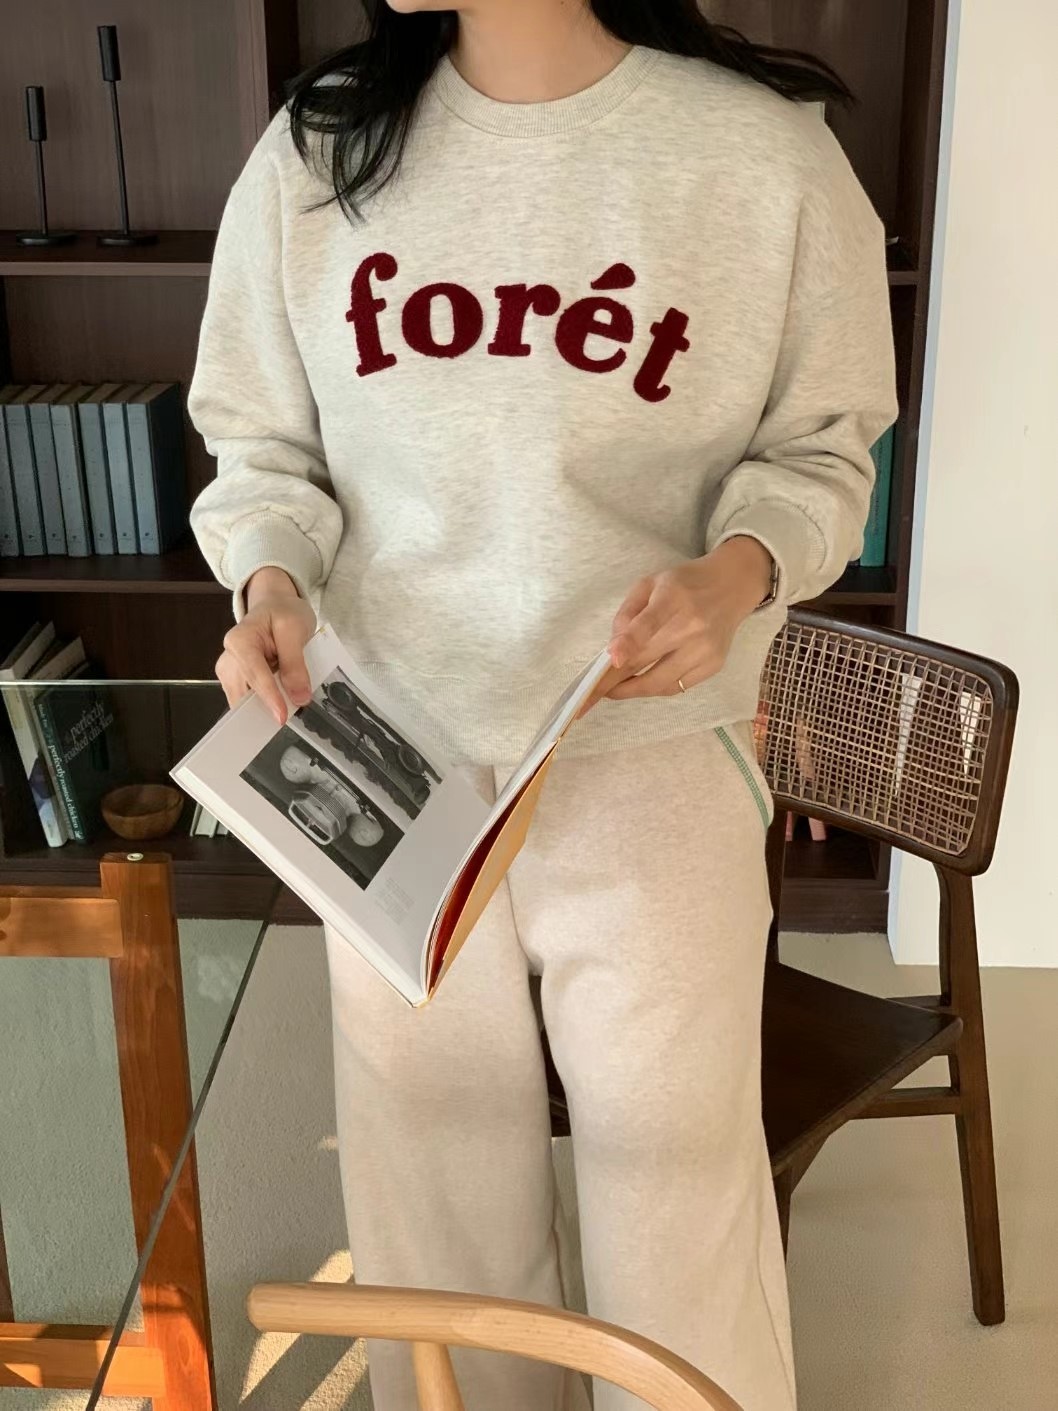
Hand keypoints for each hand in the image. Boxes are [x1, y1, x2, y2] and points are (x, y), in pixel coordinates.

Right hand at [215, 567, 316, 723]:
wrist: (275, 605)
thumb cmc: (283, 612)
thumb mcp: (295, 629)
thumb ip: (295, 664)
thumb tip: (299, 697)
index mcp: (239, 640)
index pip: (255, 675)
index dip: (269, 697)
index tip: (281, 717)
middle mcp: (229, 658)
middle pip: (246, 692)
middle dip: (266, 708)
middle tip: (290, 721)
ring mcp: (230, 672)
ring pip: (245, 701)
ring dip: (265, 709)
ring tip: (289, 714)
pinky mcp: (237, 680)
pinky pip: (249, 699)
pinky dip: (264, 704)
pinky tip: (280, 707)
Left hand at [606, 537, 773, 700]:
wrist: (731, 587)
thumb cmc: (683, 584)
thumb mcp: (650, 584)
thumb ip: (628, 612)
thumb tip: (613, 648)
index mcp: (673, 597)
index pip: (650, 622)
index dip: (630, 642)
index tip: (612, 659)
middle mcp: (693, 625)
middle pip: (648, 659)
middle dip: (613, 681)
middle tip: (588, 694)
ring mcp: (706, 649)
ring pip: (660, 682)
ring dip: (631, 690)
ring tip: (612, 691)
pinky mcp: (714, 665)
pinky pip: (676, 687)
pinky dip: (654, 688)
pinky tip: (641, 683)